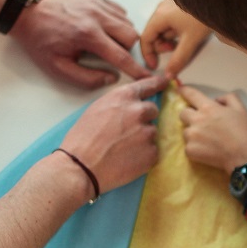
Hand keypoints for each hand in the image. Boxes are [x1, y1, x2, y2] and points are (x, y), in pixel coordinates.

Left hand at [10, 0, 153, 88]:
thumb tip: (112, 78)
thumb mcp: (58, 68)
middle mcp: (96, 16)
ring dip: (124, 36)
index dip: (136, 69)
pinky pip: (119, 11)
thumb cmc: (40, 41)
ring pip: (127, 22)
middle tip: (115, 56)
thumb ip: (87, 78)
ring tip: (108, 43)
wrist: (27, 13)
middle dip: (129, 50)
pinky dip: (118, 22)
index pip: (121, 56)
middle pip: (131, 36)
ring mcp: (97, 3)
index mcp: (87, 35)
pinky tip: (105, 29)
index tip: (147, 77)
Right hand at [59, 74, 167, 192]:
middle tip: (128, 131)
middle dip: (144, 118)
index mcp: (124, 97)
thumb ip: (119, 104)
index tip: (166, 81)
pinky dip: (144, 156)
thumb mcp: (97, 109)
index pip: (147, 85)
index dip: (157, 83)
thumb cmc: (82, 139)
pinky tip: (127, 160)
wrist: (80, 166)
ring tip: (123, 148)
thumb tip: (131, 106)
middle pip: (153, 110)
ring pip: (152, 132)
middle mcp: (139, 111)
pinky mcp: (151, 154)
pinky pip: (153, 151)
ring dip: (143, 138)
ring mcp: (147, 133)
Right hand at [141, 0, 212, 77]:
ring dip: (170, 38)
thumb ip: (178, 59)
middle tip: (175, 50)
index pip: (145, 38)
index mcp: (160, 16)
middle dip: (162, 46)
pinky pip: (172, 20)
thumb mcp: (191, 41)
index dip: (148, 54)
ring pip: (164, 27)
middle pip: (154, 33)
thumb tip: (169, 74)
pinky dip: (176, 30)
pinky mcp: (180, 3)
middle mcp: (162, 8)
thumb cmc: (204, 13)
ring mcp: (170, 4)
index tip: (156, 65)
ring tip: (185, 39)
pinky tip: (189, 31)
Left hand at [178, 85, 246, 171]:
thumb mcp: (240, 108)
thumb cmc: (244, 131)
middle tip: (201, 123)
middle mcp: (197, 120)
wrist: (244, 155)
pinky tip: (206, 150)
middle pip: (183, 113)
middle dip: (190, 116)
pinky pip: (188, 147)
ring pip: (185, 132)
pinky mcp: (190, 151)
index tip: (180, 90)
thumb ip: (227, 98)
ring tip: (206, 140)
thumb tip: (216, 100)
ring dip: (193, 134)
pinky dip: (195, 148)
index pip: (191, 95)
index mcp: (208, 108)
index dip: (184, 91)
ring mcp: (192, 136)